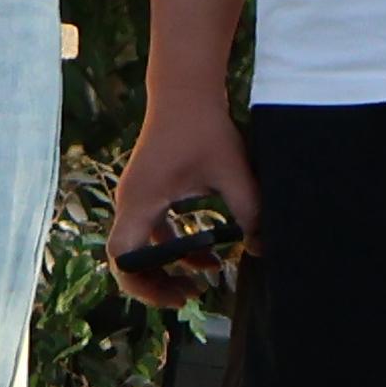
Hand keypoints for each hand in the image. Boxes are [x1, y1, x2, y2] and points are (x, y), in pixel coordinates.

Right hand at [109, 92, 257, 307]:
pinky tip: (208, 254)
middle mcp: (132, 202)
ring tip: (203, 281)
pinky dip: (175, 245)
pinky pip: (155, 229)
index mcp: (142, 202)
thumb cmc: (204, 128)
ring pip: (143, 246)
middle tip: (190, 297)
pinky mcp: (150, 189)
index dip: (143, 284)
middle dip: (156, 283)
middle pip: (129, 259)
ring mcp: (139, 196)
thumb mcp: (234, 173)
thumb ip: (250, 212)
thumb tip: (262, 248)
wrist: (186, 90)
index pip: (123, 257)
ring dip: (169, 265)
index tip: (177, 295)